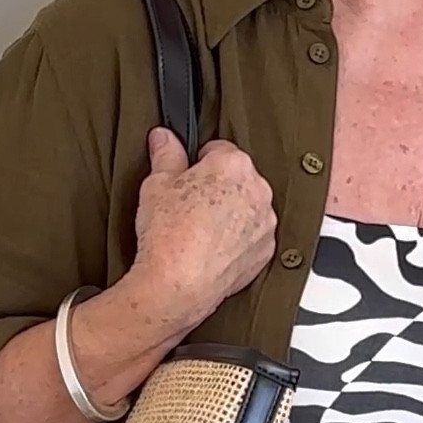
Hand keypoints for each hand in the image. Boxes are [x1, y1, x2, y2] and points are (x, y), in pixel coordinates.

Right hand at [128, 129, 276, 336]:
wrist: (177, 285)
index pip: (219, 150)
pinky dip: (237, 238)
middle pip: (238, 178)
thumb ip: (165, 154)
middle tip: (189, 205)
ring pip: (247, 207)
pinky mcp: (265, 251)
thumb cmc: (167, 235)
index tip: (187, 177)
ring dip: (230, 212)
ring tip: (200, 229)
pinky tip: (212, 247)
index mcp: (233, 165)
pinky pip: (252, 235)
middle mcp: (258, 190)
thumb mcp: (156, 184)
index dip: (199, 164)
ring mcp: (265, 223)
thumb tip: (164, 137)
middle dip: (217, 186)